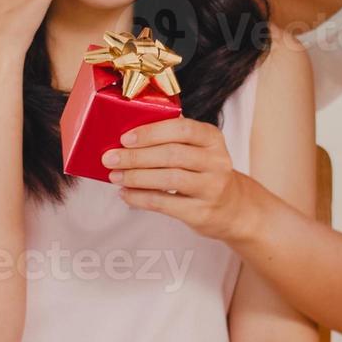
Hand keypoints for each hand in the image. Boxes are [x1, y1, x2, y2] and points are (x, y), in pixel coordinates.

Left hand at [104, 117, 255, 241]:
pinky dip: (140, 198)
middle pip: (172, 155)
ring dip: (136, 177)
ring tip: (115, 176)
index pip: (182, 129)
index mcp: (212, 138)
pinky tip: (126, 194)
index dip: (151, 133)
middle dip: (136, 156)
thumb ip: (171, 139)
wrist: (232, 208)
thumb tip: (126, 138)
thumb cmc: (203, 172)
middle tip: (109, 158)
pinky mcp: (202, 212)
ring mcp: (212, 188)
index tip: (125, 138)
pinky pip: (165, 203)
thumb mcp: (198, 149)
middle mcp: (217, 162)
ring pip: (169, 179)